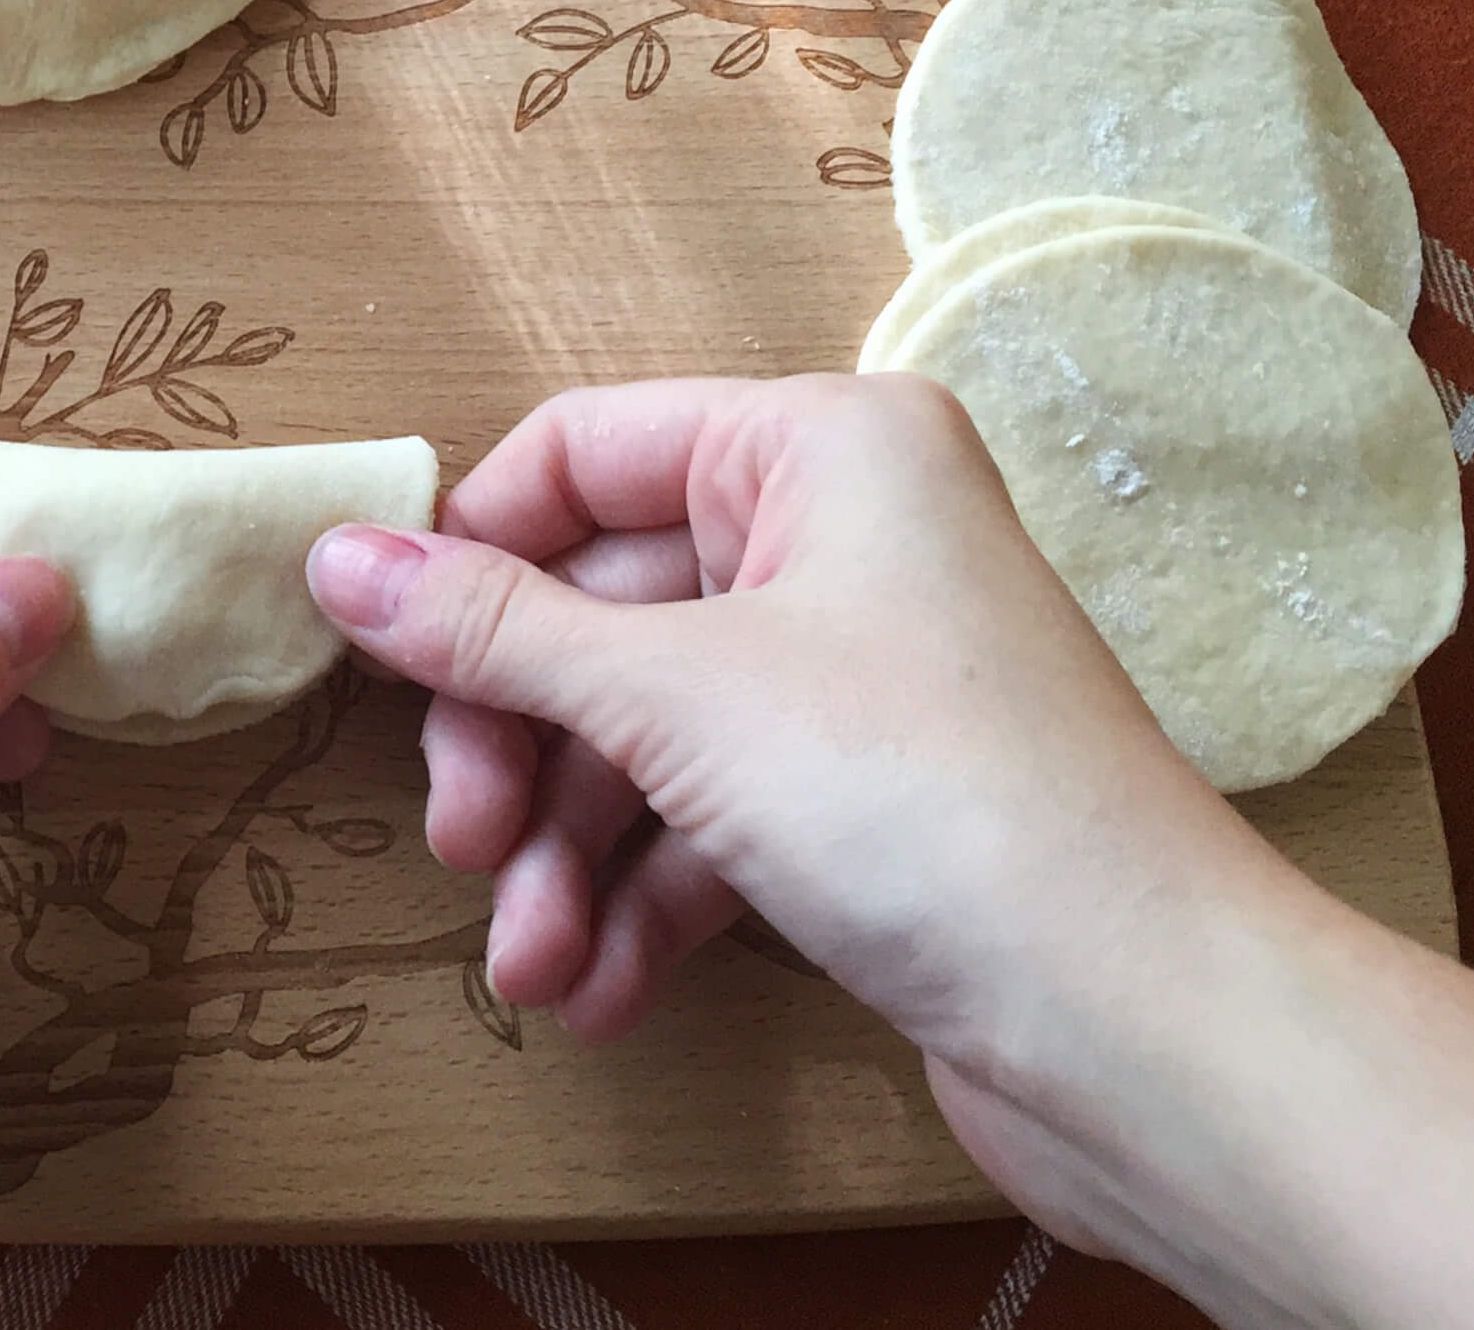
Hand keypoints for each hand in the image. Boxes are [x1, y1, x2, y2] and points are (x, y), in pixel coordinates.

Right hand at [306, 378, 1288, 1238]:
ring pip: (648, 731)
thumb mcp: (674, 700)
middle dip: (521, 746)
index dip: (473, 551)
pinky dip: (647, 899)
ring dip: (570, 854)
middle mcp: (844, 535)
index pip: (585, 452)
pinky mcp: (868, 800)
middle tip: (464, 844)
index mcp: (821, 445)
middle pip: (603, 608)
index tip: (384, 659)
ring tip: (533, 971)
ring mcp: (857, 673)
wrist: (1140, 1028)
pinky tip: (604, 995)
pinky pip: (712, 816)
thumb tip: (333, 555)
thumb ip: (492, 629)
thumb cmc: (921, 799)